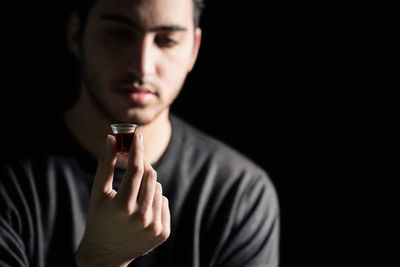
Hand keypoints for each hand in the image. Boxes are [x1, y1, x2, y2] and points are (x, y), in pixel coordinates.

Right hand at [75, 133, 170, 266]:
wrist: (106, 254)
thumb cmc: (98, 219)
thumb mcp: (98, 193)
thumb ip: (106, 165)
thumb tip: (112, 139)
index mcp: (122, 207)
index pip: (136, 170)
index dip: (137, 150)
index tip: (137, 136)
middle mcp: (141, 218)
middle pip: (151, 176)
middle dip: (142, 164)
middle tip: (133, 161)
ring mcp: (154, 227)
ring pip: (158, 188)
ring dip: (147, 185)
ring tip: (132, 198)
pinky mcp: (163, 233)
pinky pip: (164, 202)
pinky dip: (154, 200)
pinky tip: (141, 211)